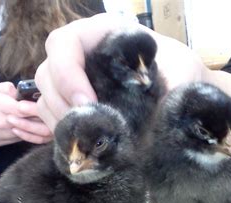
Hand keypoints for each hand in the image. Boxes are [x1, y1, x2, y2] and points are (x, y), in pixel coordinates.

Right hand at [0, 82, 51, 153]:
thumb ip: (10, 88)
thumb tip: (26, 89)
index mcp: (4, 107)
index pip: (28, 109)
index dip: (41, 105)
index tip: (48, 99)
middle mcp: (10, 123)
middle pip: (38, 122)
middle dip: (50, 115)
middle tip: (57, 108)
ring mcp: (13, 134)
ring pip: (39, 133)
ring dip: (49, 125)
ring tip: (55, 116)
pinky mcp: (15, 141)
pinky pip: (34, 138)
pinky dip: (42, 131)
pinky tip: (46, 124)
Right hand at [35, 13, 209, 131]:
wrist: (184, 88)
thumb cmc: (183, 72)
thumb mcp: (184, 74)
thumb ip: (174, 91)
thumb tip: (158, 121)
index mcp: (104, 33)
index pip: (66, 43)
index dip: (67, 72)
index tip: (87, 102)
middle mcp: (84, 52)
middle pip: (47, 72)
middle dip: (61, 104)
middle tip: (87, 128)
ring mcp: (76, 78)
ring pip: (46, 96)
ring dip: (60, 121)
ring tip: (86, 139)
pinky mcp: (76, 102)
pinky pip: (52, 114)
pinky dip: (62, 130)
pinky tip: (82, 142)